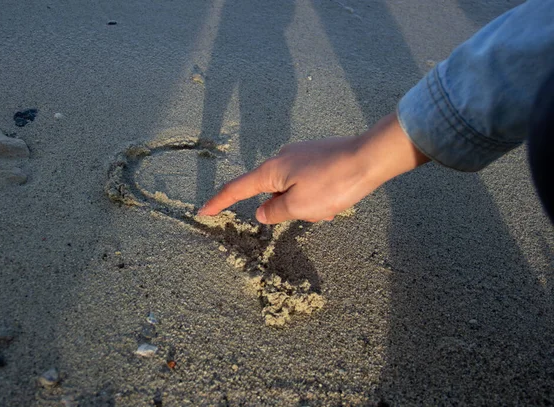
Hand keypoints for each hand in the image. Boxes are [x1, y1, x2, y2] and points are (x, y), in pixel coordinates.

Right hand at [198, 112, 428, 223]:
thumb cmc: (332, 184)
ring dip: (307, 204)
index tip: (204, 210)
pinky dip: (317, 195)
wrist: (370, 157)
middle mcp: (282, 158)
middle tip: (317, 214)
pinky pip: (308, 181)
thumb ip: (275, 211)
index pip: (237, 189)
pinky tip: (336, 199)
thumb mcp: (299, 206)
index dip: (219, 201)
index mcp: (271, 171)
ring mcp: (301, 154)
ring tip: (331, 207)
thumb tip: (262, 212)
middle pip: (271, 190)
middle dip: (288, 208)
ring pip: (293, 188)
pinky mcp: (318, 155)